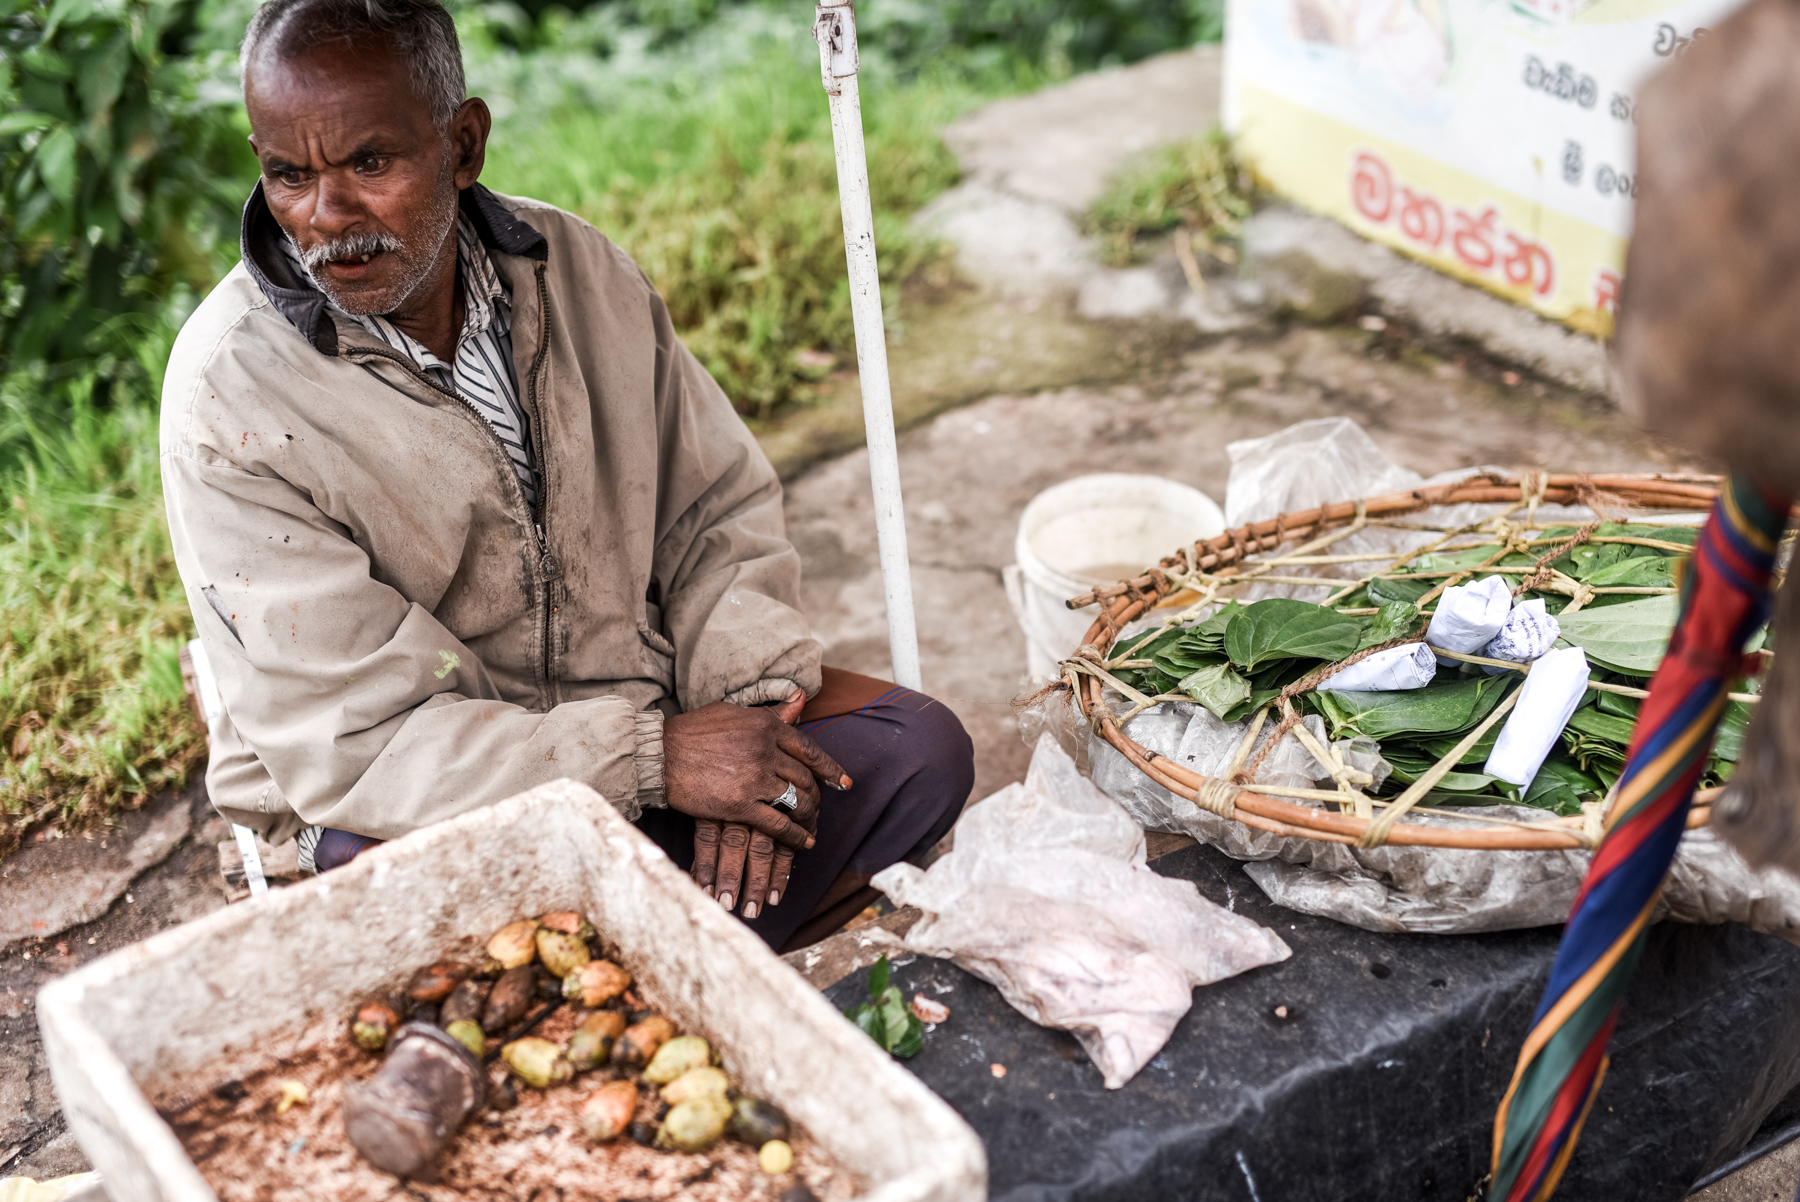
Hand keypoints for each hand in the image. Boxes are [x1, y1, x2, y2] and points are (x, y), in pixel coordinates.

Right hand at [665, 689, 849, 917]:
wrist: (661, 755)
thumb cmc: (694, 732)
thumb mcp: (735, 713)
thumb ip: (770, 712)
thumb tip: (801, 697)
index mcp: (767, 726)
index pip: (810, 750)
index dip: (831, 769)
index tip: (844, 783)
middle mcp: (766, 751)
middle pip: (805, 778)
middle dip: (817, 795)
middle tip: (820, 807)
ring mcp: (755, 778)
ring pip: (797, 800)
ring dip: (809, 816)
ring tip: (811, 825)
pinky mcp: (741, 805)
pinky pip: (779, 824)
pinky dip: (795, 836)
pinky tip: (803, 843)